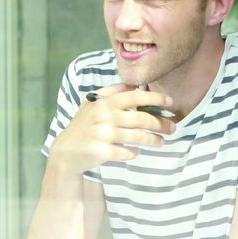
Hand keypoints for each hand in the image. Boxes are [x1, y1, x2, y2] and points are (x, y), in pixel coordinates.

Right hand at [48, 84, 175, 174]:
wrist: (65, 151)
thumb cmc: (82, 126)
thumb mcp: (91, 104)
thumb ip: (111, 92)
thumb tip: (133, 84)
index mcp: (104, 102)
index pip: (134, 96)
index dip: (155, 98)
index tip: (170, 102)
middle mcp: (103, 117)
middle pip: (140, 119)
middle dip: (160, 123)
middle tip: (172, 128)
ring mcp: (102, 135)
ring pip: (137, 137)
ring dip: (153, 140)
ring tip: (161, 141)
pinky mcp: (101, 152)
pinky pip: (126, 152)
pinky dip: (134, 153)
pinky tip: (136, 152)